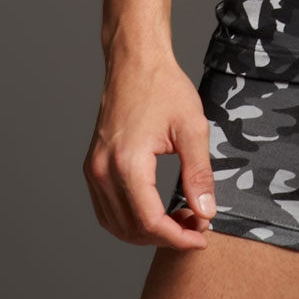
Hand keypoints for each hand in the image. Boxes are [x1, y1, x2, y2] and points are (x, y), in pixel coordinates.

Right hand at [83, 52, 216, 250]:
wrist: (135, 62)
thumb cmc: (165, 88)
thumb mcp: (193, 128)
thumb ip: (199, 173)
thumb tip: (206, 212)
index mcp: (128, 163)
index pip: (150, 221)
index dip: (178, 237)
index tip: (203, 236)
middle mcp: (102, 171)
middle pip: (131, 229)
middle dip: (167, 236)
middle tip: (197, 223)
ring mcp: (93, 170)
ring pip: (116, 225)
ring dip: (148, 232)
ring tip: (180, 218)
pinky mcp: (92, 167)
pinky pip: (106, 210)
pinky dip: (130, 220)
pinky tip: (156, 211)